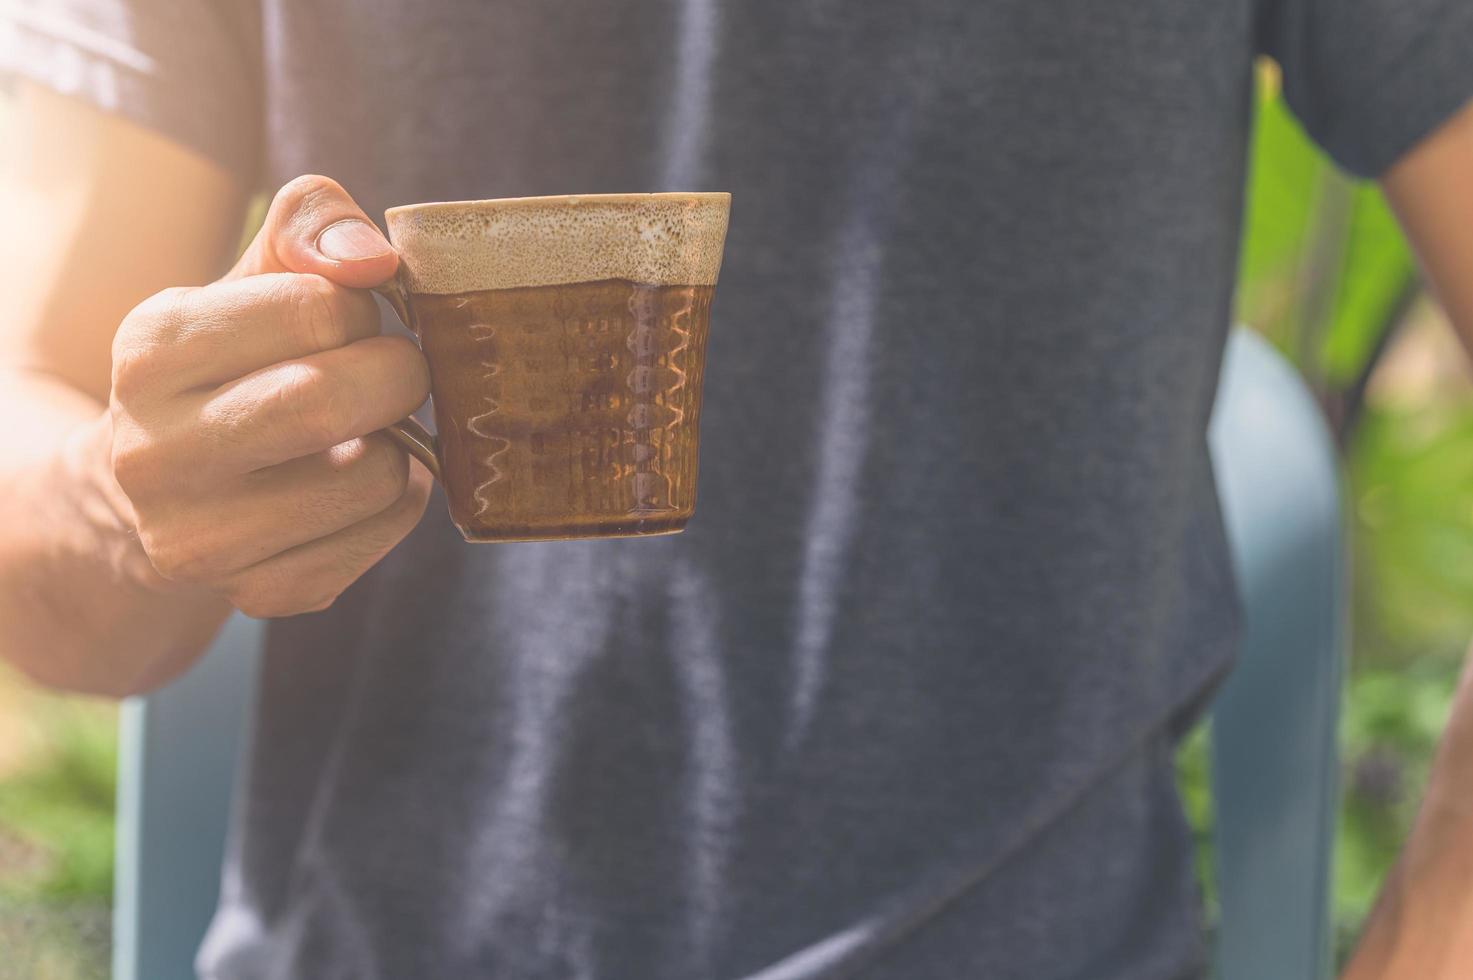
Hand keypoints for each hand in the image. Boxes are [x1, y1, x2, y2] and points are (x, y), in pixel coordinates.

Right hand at [107, 175, 431, 617]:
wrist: (151, 492)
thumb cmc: (230, 363)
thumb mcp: (251, 277)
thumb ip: (312, 225)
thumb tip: (373, 258)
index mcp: (152, 350)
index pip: (317, 307)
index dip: (362, 307)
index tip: (352, 318)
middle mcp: (157, 451)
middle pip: (331, 402)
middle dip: (398, 376)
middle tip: (398, 373)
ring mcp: (202, 538)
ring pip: (374, 478)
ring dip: (403, 446)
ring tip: (370, 432)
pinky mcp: (257, 594)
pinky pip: (383, 537)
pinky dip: (399, 503)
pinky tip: (356, 485)